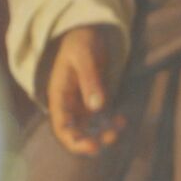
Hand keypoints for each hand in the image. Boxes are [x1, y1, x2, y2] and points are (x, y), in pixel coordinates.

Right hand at [43, 26, 126, 156]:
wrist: (89, 33)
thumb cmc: (81, 41)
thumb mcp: (84, 56)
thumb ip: (90, 80)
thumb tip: (96, 106)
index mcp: (59, 96)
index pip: (61, 127)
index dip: (74, 141)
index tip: (93, 146)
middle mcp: (69, 106)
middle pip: (75, 134)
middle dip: (91, 142)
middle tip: (111, 138)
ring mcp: (81, 107)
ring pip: (90, 131)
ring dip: (104, 134)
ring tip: (119, 127)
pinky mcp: (95, 104)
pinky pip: (102, 121)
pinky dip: (112, 124)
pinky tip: (122, 119)